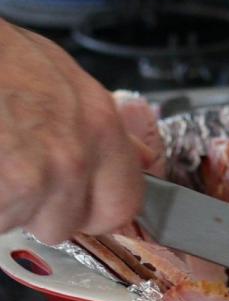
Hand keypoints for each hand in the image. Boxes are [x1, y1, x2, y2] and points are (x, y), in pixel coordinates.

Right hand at [0, 20, 144, 243]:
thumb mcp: (64, 77)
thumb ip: (105, 129)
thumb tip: (142, 159)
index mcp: (100, 128)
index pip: (121, 206)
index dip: (92, 210)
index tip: (75, 203)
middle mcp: (73, 158)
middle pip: (63, 224)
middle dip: (36, 208)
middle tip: (12, 168)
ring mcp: (33, 180)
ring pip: (16, 223)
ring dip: (1, 203)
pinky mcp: (3, 193)